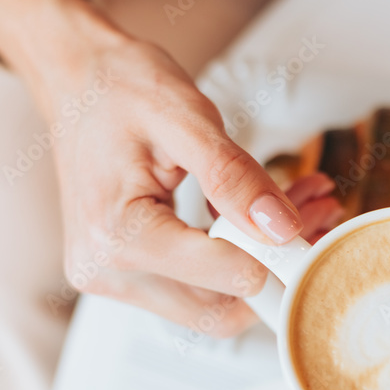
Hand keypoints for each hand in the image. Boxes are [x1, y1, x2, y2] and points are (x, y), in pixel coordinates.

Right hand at [0, 0, 341, 335]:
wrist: (76, 81)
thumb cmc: (117, 89)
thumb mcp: (187, 117)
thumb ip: (235, 177)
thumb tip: (280, 228)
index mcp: (117, 233)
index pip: (222, 276)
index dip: (278, 256)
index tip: (313, 222)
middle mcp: (106, 269)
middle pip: (219, 308)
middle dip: (276, 268)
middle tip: (313, 215)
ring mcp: (113, 279)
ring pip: (212, 303)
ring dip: (261, 264)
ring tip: (296, 206)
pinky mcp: (126, 276)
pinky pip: (194, 287)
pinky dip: (235, 258)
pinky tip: (260, 218)